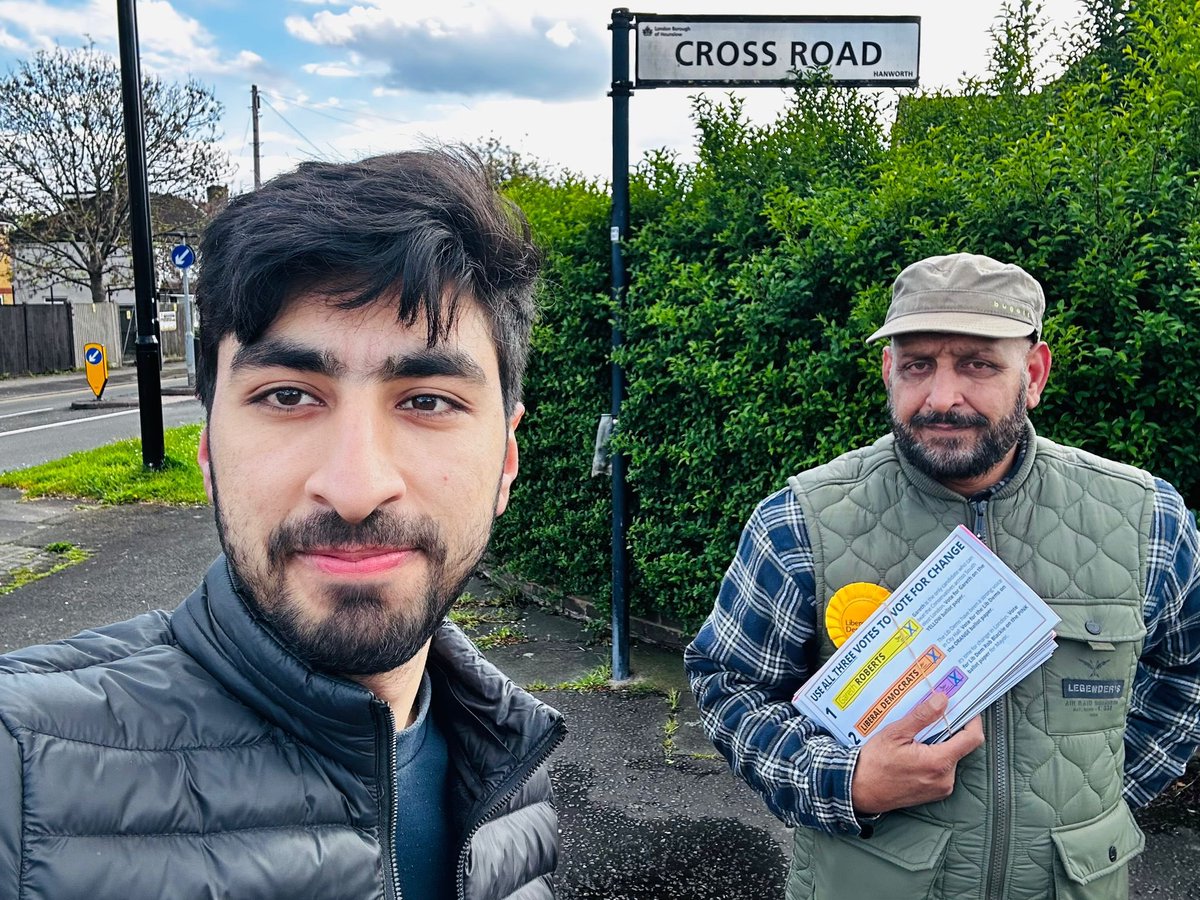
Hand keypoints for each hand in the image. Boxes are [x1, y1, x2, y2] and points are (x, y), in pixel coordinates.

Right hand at [850, 692, 984, 815]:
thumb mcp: (895, 733)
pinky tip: (915, 752)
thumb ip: (922, 716)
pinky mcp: (935, 793)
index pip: (971, 738)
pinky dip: (934, 757)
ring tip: (917, 738)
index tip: (965, 708)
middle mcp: (945, 778)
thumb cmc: (875, 762)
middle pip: (960, 746)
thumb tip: (943, 699)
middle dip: (949, 731)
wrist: (860, 791)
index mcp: (938, 762)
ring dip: (940, 744)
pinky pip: (943, 769)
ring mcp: (941, 788)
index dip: (972, 720)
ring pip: (951, 757)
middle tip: (931, 718)